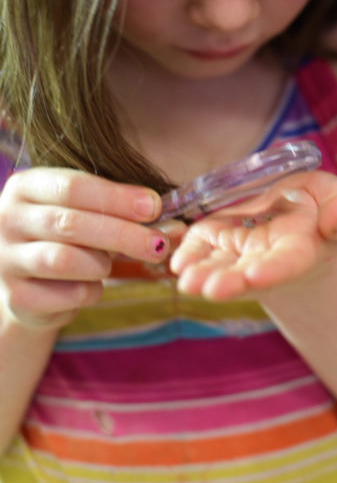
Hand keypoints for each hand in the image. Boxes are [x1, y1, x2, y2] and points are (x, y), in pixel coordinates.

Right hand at [0, 168, 169, 328]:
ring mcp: (6, 259)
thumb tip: (173, 223)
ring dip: (102, 264)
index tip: (154, 206)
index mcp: (25, 185)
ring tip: (110, 264)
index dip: (116, 197)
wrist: (31, 277)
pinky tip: (91, 284)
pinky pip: (68, 294)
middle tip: (159, 244)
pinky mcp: (16, 297)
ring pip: (66, 260)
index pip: (72, 186)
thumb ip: (123, 209)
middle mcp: (7, 219)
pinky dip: (91, 290)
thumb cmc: (69, 233)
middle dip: (123, 234)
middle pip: (71, 224)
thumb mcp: (88, 210)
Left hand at [169, 170, 336, 300]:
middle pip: (247, 275)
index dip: (272, 270)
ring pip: (218, 266)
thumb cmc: (322, 207)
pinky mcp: (216, 236)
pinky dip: (188, 254)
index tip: (255, 274)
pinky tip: (178, 261)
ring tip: (186, 280)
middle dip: (229, 282)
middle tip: (209, 288)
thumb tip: (336, 217)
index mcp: (301, 250)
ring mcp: (238, 250)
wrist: (296, 215)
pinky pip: (199, 248)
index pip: (287, 263)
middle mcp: (266, 258)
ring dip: (201, 274)